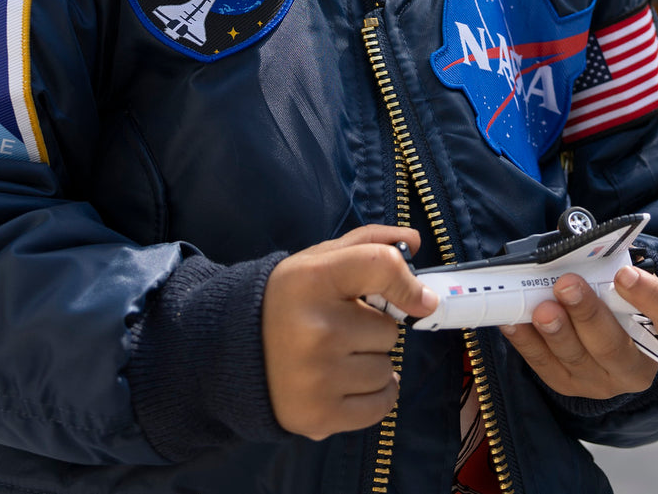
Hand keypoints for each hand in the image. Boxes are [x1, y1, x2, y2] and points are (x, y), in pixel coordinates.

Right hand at [261, 225, 438, 438]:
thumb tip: (416, 241)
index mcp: (312, 279)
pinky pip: (382, 405)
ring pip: (387, 369)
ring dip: (371, 363)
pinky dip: (374, 395)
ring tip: (336, 356)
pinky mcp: (321, 416)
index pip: (381, 266)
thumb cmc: (290, 301)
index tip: (421, 299)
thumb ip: (368, 243)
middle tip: (340, 329)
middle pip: (389, 330)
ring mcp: (319, 377)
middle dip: (372, 329)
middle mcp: (317, 329)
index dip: (409, 283)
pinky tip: (347, 382)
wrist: (236, 352)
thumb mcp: (318, 260)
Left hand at [501, 266, 657, 398]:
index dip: (650, 295)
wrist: (607, 325)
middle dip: (587, 314)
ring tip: (541, 309)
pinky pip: (547, 368)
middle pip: (615, 346)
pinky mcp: (572, 385)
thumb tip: (575, 243)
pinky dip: (528, 343)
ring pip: (578, 361)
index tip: (624, 273)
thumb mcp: (621, 271)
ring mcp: (604, 380)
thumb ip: (606, 260)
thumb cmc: (615, 290)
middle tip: (566, 285)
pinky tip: (514, 321)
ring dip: (556, 332)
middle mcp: (638, 364)